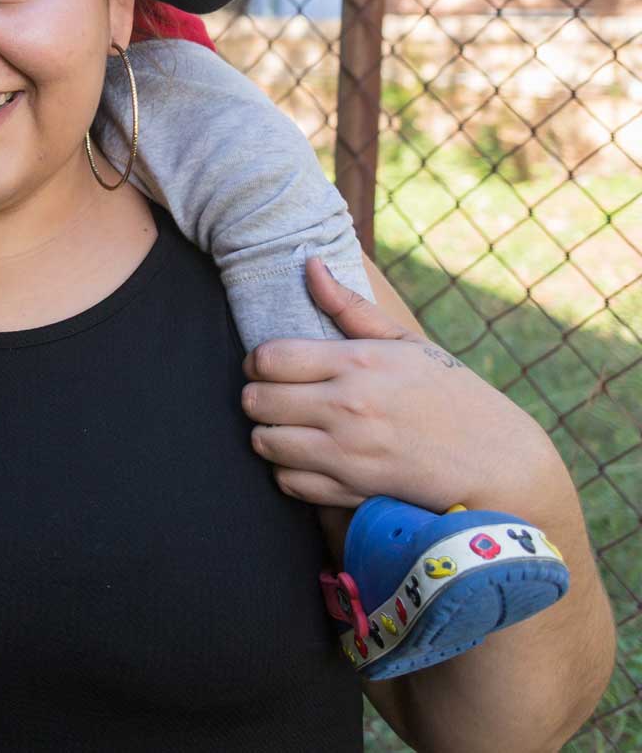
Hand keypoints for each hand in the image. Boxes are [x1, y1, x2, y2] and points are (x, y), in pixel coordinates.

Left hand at [241, 259, 556, 509]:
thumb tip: (309, 265)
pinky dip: (288, 471)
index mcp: (358, 363)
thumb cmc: (452, 395)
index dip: (258, 362)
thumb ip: (350, 307)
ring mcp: (348, 452)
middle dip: (258, 396)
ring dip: (268, 434)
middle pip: (256, 401)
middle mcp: (347, 407)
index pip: (269, 358)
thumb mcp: (408, 344)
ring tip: (289, 427)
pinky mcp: (352, 491)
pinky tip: (307, 458)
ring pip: (264, 443)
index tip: (270, 366)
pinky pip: (288, 482)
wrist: (498, 462)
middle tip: (275, 397)